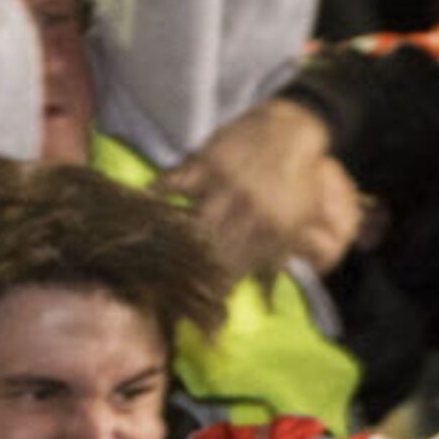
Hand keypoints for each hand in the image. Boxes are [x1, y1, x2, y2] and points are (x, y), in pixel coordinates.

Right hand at [161, 98, 362, 276]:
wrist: (291, 131)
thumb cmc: (295, 181)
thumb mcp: (297, 221)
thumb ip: (279, 256)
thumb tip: (265, 295)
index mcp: (273, 229)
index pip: (239, 269)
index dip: (218, 290)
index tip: (202, 307)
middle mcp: (248, 210)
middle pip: (211, 252)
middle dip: (191, 274)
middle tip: (171, 290)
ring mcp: (225, 186)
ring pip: (191, 223)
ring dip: (172, 242)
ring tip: (153, 259)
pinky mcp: (206, 162)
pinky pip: (173, 183)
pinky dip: (156, 195)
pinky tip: (142, 206)